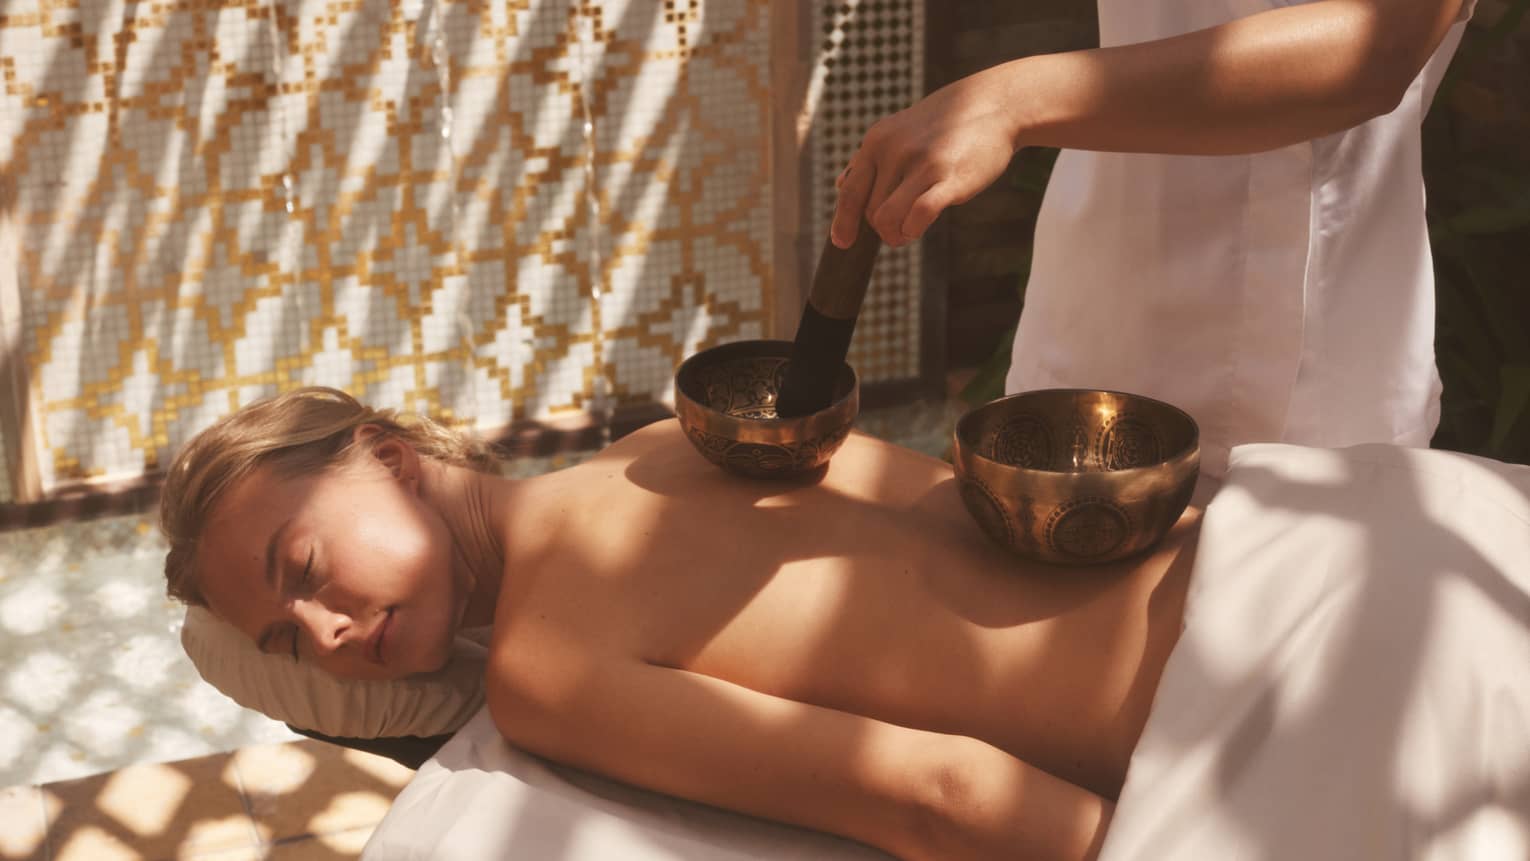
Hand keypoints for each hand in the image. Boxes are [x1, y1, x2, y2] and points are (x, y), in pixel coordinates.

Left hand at [831, 63, 1022, 248]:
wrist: (993, 105)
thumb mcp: (898, 131)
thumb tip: (840, 184)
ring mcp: (922, 163)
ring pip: (887, 219)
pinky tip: (920, 226)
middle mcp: (894, 150)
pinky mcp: (950, 177)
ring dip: (896, 234)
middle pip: (869, 212)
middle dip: (882, 228)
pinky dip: (914, 230)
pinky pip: (918, 215)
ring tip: (909, 231)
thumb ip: (870, 158)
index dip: (843, 222)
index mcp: (877, 141)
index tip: (842, 243)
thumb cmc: (945, 125)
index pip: (849, 191)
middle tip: (900, 228)